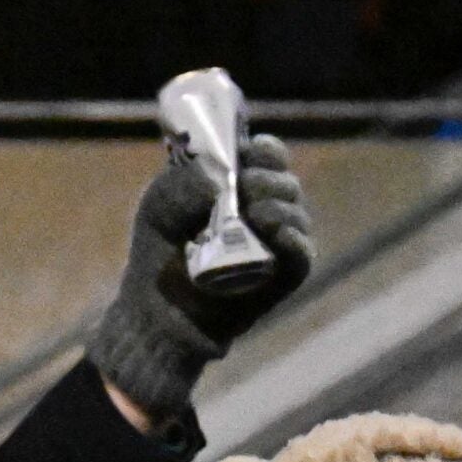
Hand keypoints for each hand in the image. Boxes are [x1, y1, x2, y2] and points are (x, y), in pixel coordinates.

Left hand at [90, 134, 314, 428]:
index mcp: (242, 185)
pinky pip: (302, 254)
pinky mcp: (283, 277)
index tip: (250, 152)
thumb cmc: (160, 250)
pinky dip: (293, 241)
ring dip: (279, 207)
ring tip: (254, 212)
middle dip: (270, 179)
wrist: (159, 309)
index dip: (266, 151)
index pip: (270, 158)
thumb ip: (181, 184)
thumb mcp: (159, 208)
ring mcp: (277, 244)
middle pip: (287, 183)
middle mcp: (267, 210)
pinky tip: (276, 233)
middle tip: (247, 185)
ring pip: (296, 215)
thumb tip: (217, 178)